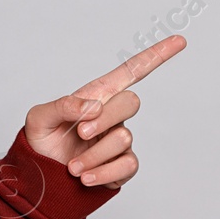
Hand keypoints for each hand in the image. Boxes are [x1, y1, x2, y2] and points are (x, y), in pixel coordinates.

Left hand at [24, 36, 185, 189]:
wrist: (41, 176)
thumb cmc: (41, 140)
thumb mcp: (39, 118)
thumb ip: (62, 106)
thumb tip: (93, 106)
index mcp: (96, 96)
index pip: (131, 72)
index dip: (155, 56)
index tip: (180, 41)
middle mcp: (112, 116)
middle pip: (131, 103)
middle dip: (104, 119)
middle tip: (81, 133)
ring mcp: (120, 141)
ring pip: (124, 139)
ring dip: (94, 154)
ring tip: (72, 166)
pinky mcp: (123, 166)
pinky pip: (127, 166)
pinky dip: (103, 173)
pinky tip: (85, 177)